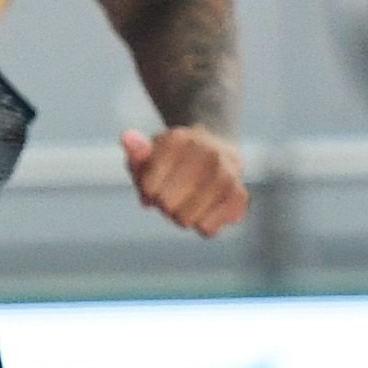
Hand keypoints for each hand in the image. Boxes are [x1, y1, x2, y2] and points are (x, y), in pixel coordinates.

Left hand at [123, 124, 247, 233]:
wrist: (219, 153)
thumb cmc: (174, 161)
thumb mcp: (150, 156)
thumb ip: (136, 153)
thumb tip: (127, 138)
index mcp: (178, 139)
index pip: (149, 187)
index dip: (149, 190)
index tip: (158, 180)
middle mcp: (207, 154)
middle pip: (167, 205)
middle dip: (165, 204)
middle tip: (175, 192)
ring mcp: (227, 175)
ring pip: (186, 219)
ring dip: (183, 216)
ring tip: (190, 200)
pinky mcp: (240, 197)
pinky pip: (207, 229)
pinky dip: (202, 224)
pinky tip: (208, 207)